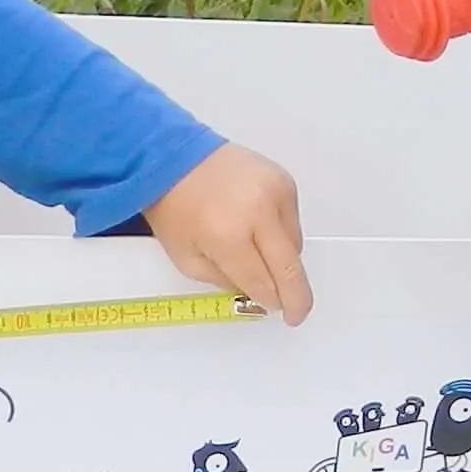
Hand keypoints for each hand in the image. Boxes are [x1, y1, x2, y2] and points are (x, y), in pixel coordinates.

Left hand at [143, 143, 312, 322]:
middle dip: (296, 296)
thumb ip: (224, 282)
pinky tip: (259, 229)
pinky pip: (293, 221)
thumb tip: (256, 295)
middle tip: (297, 313)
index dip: (270, 300)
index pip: (261, 281)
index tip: (278, 312)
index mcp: (228, 235)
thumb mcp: (186, 259)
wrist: (174, 158)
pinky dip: (281, 234)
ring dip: (283, 261)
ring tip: (259, 256)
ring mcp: (276, 192)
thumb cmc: (174, 209)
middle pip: (289, 266)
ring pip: (295, 245)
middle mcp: (258, 212)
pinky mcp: (284, 181)